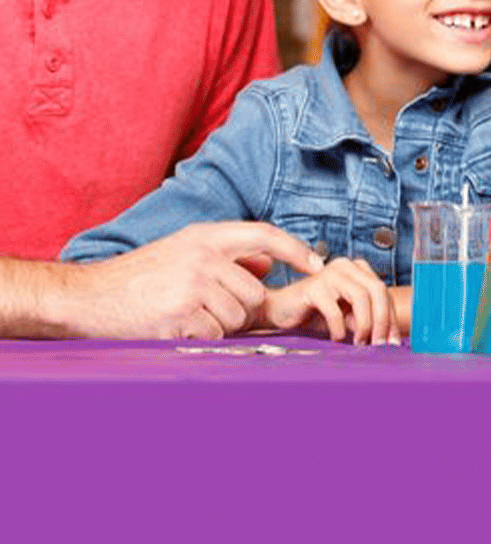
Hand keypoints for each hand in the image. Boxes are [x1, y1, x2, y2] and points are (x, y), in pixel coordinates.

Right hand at [70, 222, 324, 339]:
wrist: (88, 296)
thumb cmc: (139, 276)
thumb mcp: (183, 252)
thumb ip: (227, 256)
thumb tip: (268, 265)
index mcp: (205, 236)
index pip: (264, 235)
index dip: (295, 249)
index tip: (318, 264)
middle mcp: (202, 256)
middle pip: (255, 293)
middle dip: (241, 309)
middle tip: (208, 310)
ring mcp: (191, 285)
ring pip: (238, 318)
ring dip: (220, 326)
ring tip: (187, 316)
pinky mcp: (180, 315)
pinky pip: (215, 335)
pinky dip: (202, 339)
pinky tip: (177, 328)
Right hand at [259, 257, 400, 344]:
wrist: (280, 312)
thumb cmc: (315, 315)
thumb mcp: (348, 317)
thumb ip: (366, 321)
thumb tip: (389, 340)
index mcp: (358, 269)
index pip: (384, 292)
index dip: (391, 318)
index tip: (392, 343)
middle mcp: (346, 266)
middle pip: (377, 289)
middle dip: (382, 320)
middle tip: (379, 345)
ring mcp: (330, 273)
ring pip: (361, 296)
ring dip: (364, 324)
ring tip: (359, 343)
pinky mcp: (314, 286)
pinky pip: (336, 310)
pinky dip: (340, 328)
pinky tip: (337, 339)